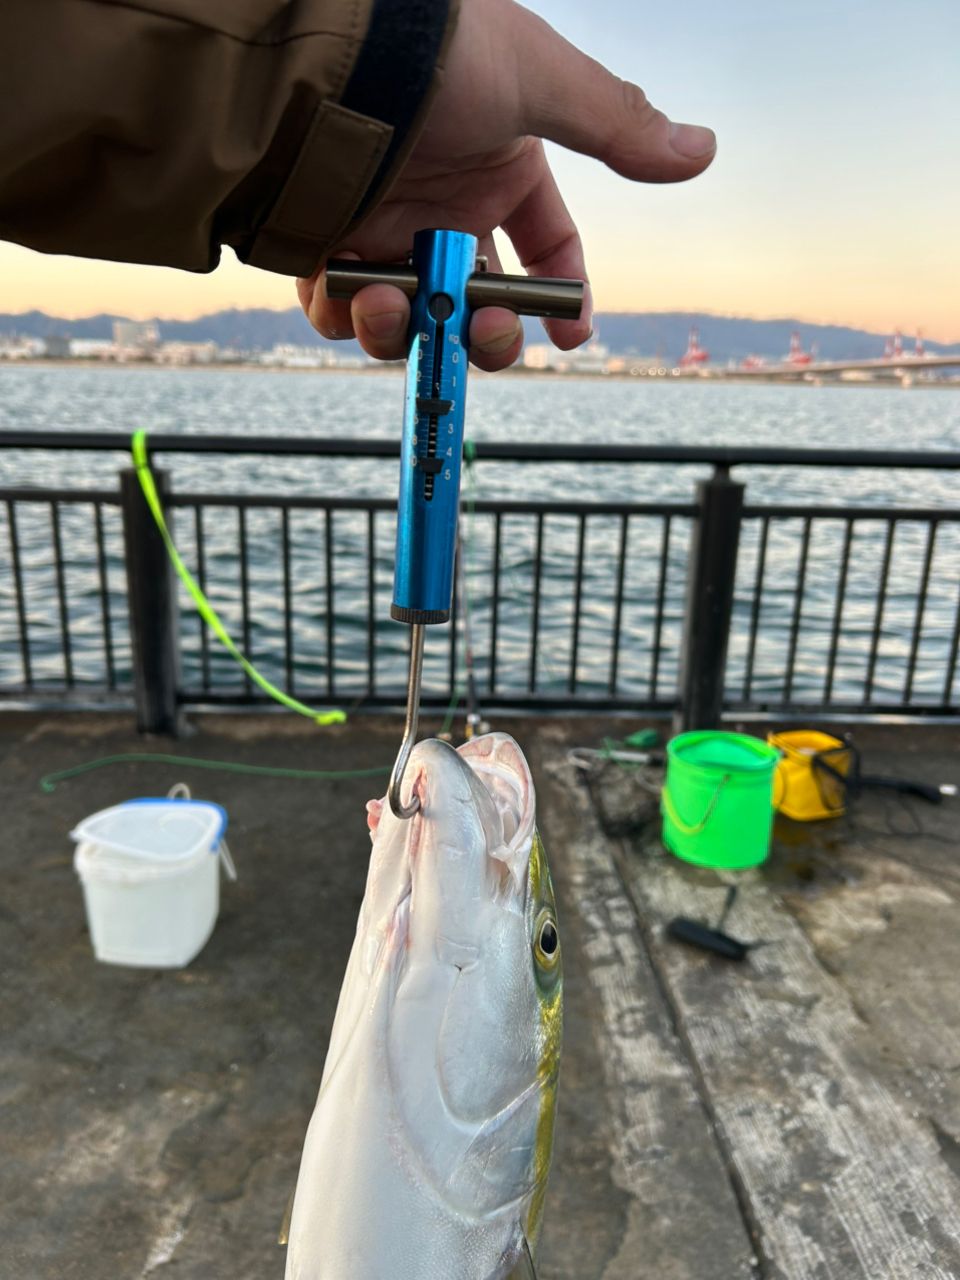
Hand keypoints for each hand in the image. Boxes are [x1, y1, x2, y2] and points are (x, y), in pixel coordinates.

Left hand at [298, 0, 715, 369]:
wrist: (323, 48)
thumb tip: (703, 151)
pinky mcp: (324, 242)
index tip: (570, 335)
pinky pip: (338, 307)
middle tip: (481, 332)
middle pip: (481, 303)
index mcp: (502, 169)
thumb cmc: (434, 51)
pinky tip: (352, 298)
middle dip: (486, 334)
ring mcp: (385, 227)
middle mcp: (446, 205)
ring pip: (412, 316)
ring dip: (411, 333)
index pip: (550, 248)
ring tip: (395, 309)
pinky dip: (346, 317)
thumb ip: (617, 126)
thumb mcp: (538, 83)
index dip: (565, 297)